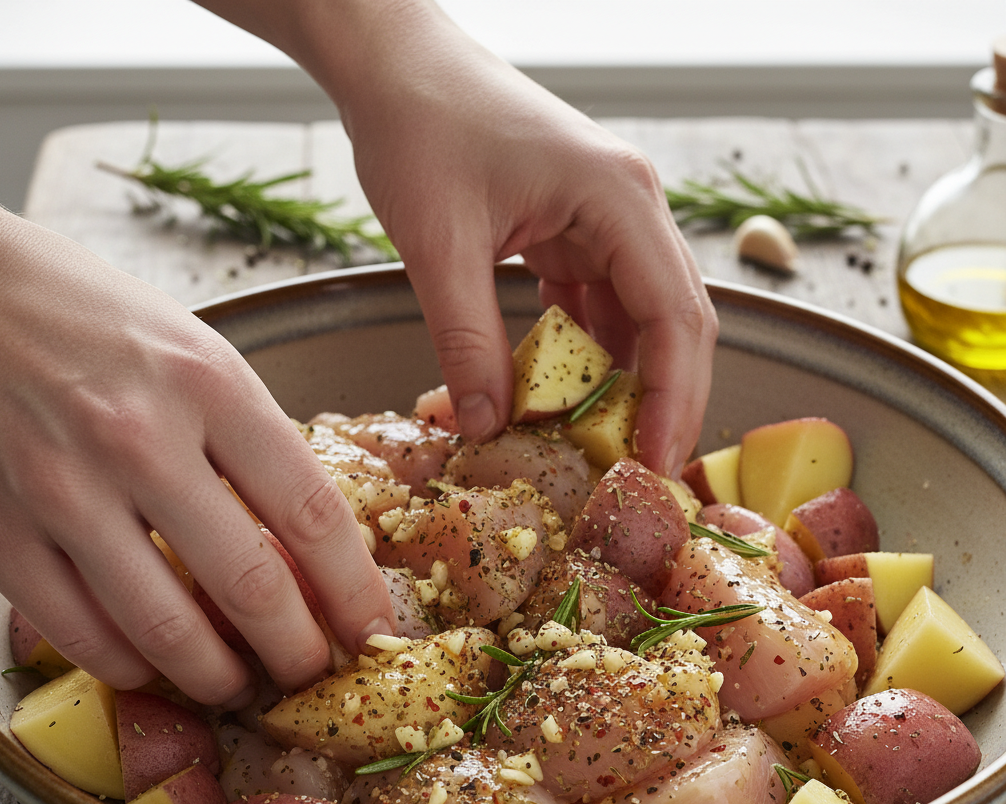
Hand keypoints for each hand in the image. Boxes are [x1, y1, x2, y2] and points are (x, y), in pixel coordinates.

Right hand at [0, 197, 393, 705]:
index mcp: (211, 386)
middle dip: (296, 651)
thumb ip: (251, 443)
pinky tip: (153, 665)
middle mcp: (141, 439)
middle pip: (250, 586)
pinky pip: (79, 631)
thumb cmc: (97, 319)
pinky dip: (129, 665)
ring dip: (216, 675)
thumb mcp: (200, 356)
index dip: (352, 590)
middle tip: (310, 669)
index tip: (370, 629)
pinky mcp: (0, 528)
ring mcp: (64, 488)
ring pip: (164, 628)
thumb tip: (300, 542)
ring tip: (237, 682)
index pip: (311, 514)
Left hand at [232, 0, 717, 478]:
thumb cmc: (419, 124)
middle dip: (667, 397)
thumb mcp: (438, 243)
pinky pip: (598, 303)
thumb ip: (465, 340)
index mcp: (618, 197)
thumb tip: (486, 425)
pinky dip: (589, 353)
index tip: (658, 460)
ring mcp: (605, 218)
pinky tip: (568, 394)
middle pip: (678, 319)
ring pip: (642, 316)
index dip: (674, 397)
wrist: (395, 64)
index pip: (675, 314)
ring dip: (629, 381)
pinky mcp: (574, 229)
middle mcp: (629, 207)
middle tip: (645, 469)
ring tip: (607, 444)